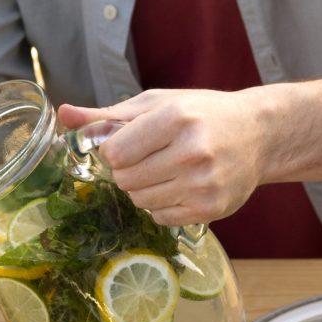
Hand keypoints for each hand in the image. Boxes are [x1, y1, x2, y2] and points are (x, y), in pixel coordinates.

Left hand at [57, 89, 265, 227]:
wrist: (258, 133)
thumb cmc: (202, 114)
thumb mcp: (157, 104)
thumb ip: (107, 115)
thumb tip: (63, 113)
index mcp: (176, 118)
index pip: (114, 154)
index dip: (115, 151)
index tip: (130, 144)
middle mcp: (192, 151)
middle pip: (125, 180)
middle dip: (127, 171)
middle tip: (149, 158)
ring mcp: (203, 183)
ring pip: (140, 201)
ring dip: (142, 189)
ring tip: (165, 171)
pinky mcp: (210, 209)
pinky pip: (160, 217)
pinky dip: (161, 205)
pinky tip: (179, 186)